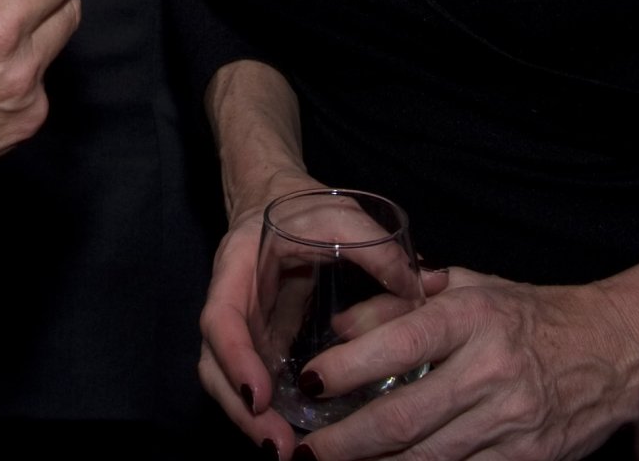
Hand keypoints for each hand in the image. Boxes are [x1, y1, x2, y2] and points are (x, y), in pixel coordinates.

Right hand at [198, 170, 454, 455]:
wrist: (278, 203)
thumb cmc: (305, 210)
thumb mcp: (339, 215)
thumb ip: (375, 246)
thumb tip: (423, 283)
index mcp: (236, 267)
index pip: (220, 318)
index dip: (235, 359)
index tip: (260, 395)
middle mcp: (230, 304)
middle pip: (215, 366)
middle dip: (242, 411)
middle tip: (281, 448)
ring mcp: (240, 331)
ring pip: (228, 383)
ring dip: (252, 423)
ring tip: (289, 453)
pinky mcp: (258, 348)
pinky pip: (254, 385)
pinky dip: (268, 416)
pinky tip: (298, 438)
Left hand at [287, 266, 638, 460]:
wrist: (611, 349)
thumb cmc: (530, 315)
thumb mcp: (469, 289)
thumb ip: (402, 303)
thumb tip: (340, 327)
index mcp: (474, 318)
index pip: (400, 343)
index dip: (347, 367)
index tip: (308, 382)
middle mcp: (491, 371)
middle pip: (405, 417)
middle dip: (346, 441)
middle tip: (307, 451)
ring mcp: (511, 421)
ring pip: (429, 458)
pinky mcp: (528, 459)